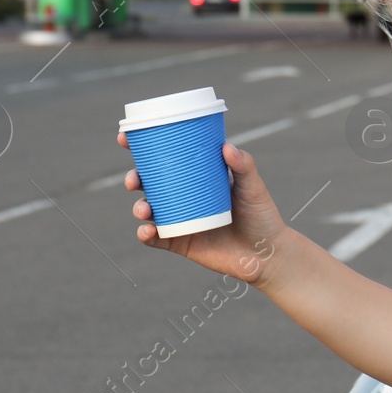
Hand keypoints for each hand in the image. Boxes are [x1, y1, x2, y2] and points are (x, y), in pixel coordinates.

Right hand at [117, 129, 286, 287]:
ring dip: (139, 207)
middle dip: (134, 179)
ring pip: (148, 210)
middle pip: (150, 184)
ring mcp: (180, 220)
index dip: (143, 148)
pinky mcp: (180, 242)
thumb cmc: (261, 215)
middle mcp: (184, 197)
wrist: (266, 254)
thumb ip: (244, 166)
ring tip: (145, 210)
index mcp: (197, 177)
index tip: (126, 138)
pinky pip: (155, 238)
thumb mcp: (253, 187)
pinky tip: (147, 230)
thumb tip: (226, 147)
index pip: (167, 159)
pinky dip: (145, 234)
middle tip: (134, 179)